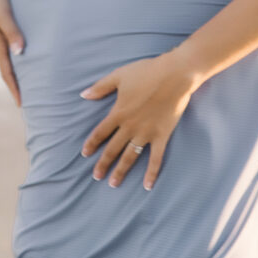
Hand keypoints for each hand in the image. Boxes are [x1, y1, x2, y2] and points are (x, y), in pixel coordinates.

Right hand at [0, 0, 23, 105]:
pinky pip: (10, 46)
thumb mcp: (4, 15)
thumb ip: (13, 32)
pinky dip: (17, 55)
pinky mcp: (0, 25)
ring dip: (17, 71)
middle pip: (8, 69)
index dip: (15, 88)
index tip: (22, 105)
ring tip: (28, 81)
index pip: (8, 72)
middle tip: (26, 100)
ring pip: (10, 58)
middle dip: (16, 85)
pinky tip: (24, 53)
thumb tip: (20, 53)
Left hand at [80, 53, 197, 189]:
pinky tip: (147, 186)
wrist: (174, 75)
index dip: (91, 144)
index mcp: (119, 112)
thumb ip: (101, 87)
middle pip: (112, 149)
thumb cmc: (147, 71)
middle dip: (103, 164)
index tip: (85, 154)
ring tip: (113, 184)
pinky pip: (156, 158)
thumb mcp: (120, 75)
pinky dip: (151, 172)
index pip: (100, 132)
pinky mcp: (161, 136)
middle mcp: (130, 126)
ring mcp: (146, 133)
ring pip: (130, 156)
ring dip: (121, 171)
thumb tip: (83, 95)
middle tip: (96, 176)